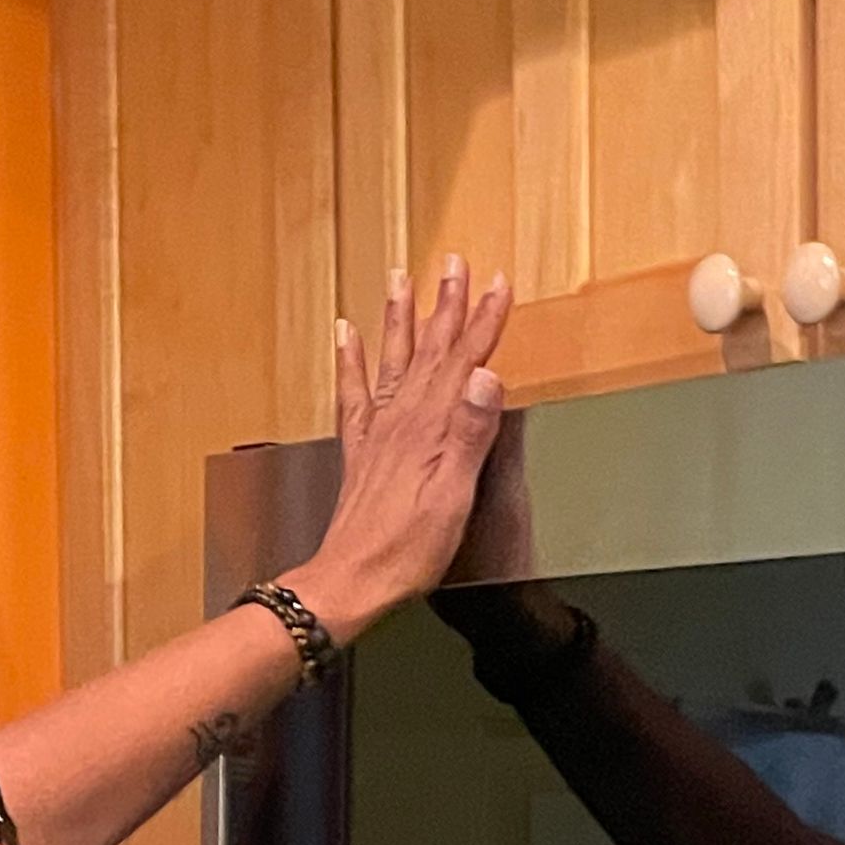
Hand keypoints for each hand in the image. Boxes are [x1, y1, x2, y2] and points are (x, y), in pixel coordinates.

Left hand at [285, 258, 511, 640]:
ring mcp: (379, 434)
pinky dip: (349, 360)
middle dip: (447, 305)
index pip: (465, 362)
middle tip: (457, 264)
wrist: (352, 580)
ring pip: (394, 361)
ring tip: (403, 279)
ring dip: (402, 319)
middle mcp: (402, 422)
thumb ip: (470, 435)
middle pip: (431, 351)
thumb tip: (486, 378)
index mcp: (432, 430)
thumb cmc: (405, 550)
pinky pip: (354, 394)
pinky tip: (346, 335)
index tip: (498, 284)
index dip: (484, 322)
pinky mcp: (362, 452)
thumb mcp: (453, 496)